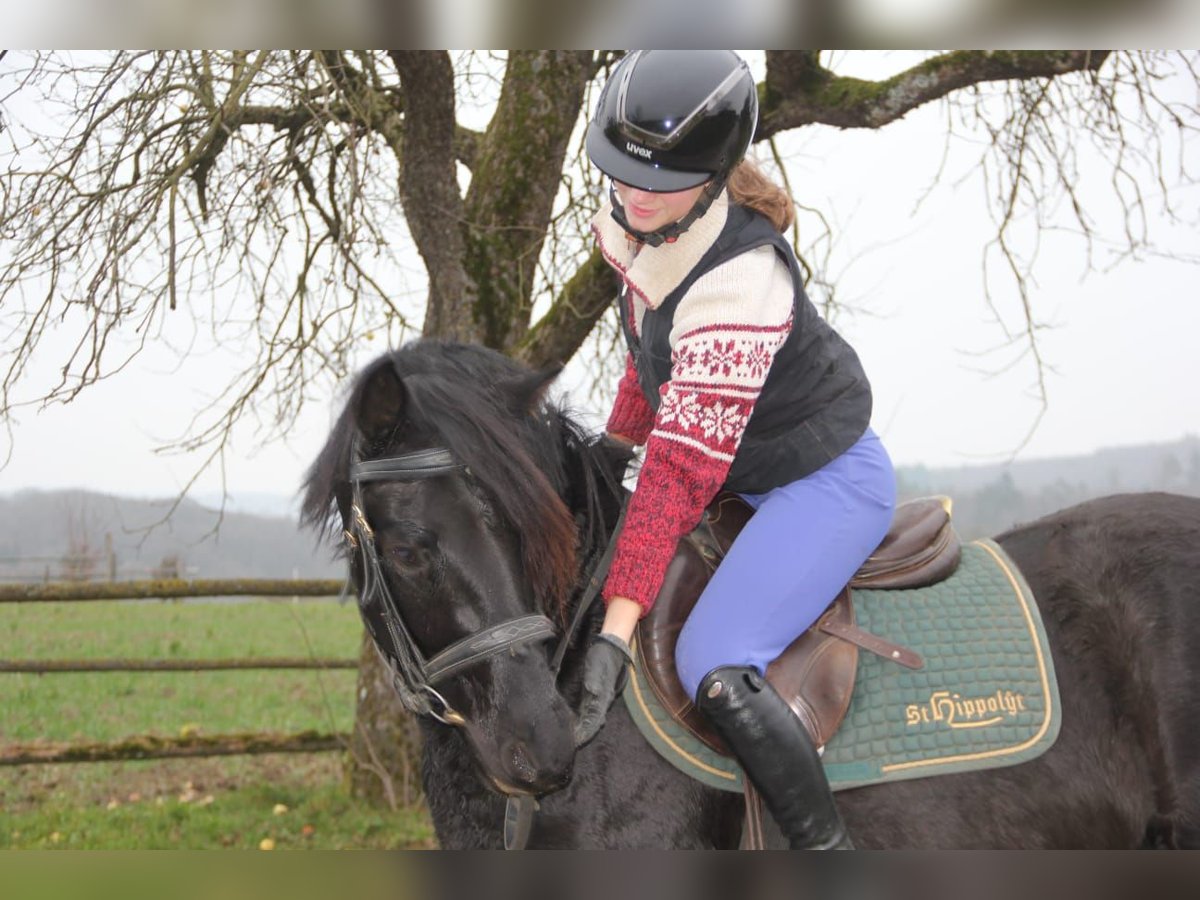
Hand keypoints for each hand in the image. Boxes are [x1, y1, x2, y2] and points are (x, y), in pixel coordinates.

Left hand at [573, 632, 634, 747]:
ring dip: (581, 728)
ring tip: (570, 738)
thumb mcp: (598, 667)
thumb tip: (592, 692)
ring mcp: (597, 698)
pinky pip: (586, 710)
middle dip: (582, 735)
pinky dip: (580, 719)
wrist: (610, 646)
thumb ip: (595, 681)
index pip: (593, 721)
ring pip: (589, 718)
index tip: (575, 742)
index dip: (585, 733)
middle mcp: (600, 701)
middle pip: (591, 723)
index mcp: (603, 698)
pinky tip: (572, 722)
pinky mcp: (591, 692)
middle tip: (570, 745)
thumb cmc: (603, 657)